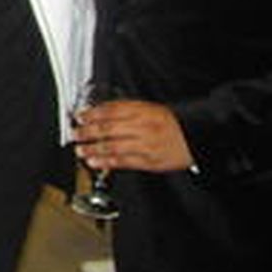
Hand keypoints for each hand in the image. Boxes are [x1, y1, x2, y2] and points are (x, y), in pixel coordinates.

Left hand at [73, 99, 192, 172]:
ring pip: (113, 147)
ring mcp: (146, 145)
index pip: (111, 110)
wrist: (196, 137)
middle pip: (108, 128)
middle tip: (75, 134)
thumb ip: (127, 110)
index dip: (92, 114)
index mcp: (143, 111)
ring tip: (80, 150)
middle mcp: (143, 127)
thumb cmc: (172, 123)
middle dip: (88, 132)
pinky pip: (124, 162)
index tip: (80, 117)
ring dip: (93, 149)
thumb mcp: (150, 108)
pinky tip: (95, 162)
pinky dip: (107, 163)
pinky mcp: (150, 161)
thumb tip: (100, 113)